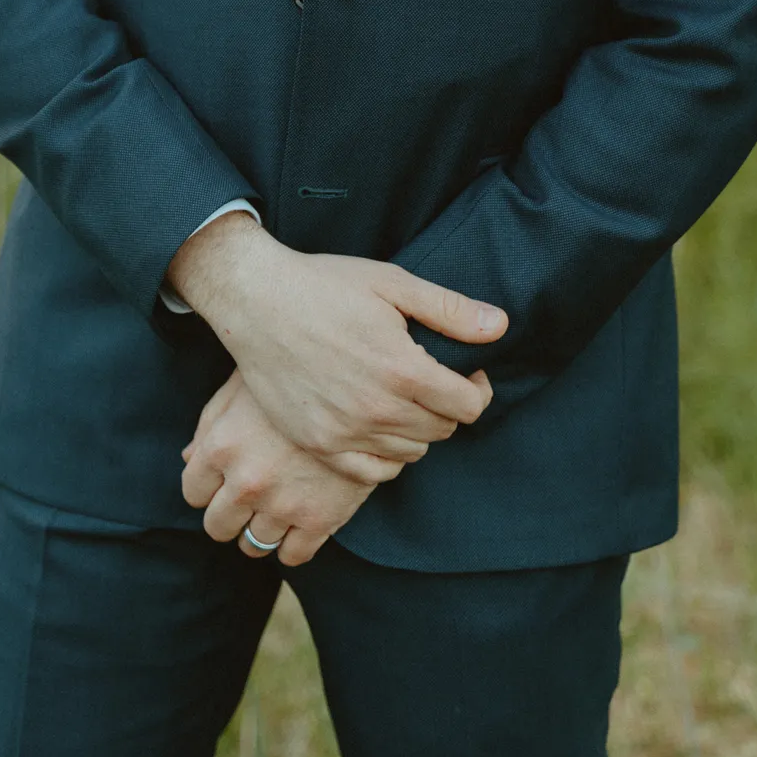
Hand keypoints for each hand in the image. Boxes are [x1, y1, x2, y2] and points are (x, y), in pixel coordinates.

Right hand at [165, 214, 505, 465]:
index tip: (468, 371)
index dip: (477, 388)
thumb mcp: (392, 283)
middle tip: (434, 379)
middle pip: (443, 431)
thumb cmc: (325, 285)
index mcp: (402, 369)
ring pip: (411, 451)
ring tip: (404, 395)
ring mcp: (344, 432)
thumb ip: (449, 310)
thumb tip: (500, 325)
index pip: (469, 406)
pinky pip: (373, 472)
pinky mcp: (318, 444)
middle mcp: (376, 410)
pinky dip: (387, 455)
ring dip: (419, 428)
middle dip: (449, 406)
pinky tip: (381, 425)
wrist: (256, 301)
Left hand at [181, 373, 376, 565]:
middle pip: (217, 526)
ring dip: (260, 530)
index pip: (192, 492)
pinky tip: (299, 522)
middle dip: (228, 514)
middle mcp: (246, 482)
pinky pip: (293, 556)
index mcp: (221, 446)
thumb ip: (210, 423)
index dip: (207, 486)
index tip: (224, 478)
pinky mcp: (320, 520)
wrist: (359, 383)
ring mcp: (283, 505)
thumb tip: (188, 458)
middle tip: (248, 497)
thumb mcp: (243, 386)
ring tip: (275, 508)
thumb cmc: (294, 376)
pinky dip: (291, 545)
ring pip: (252, 545)